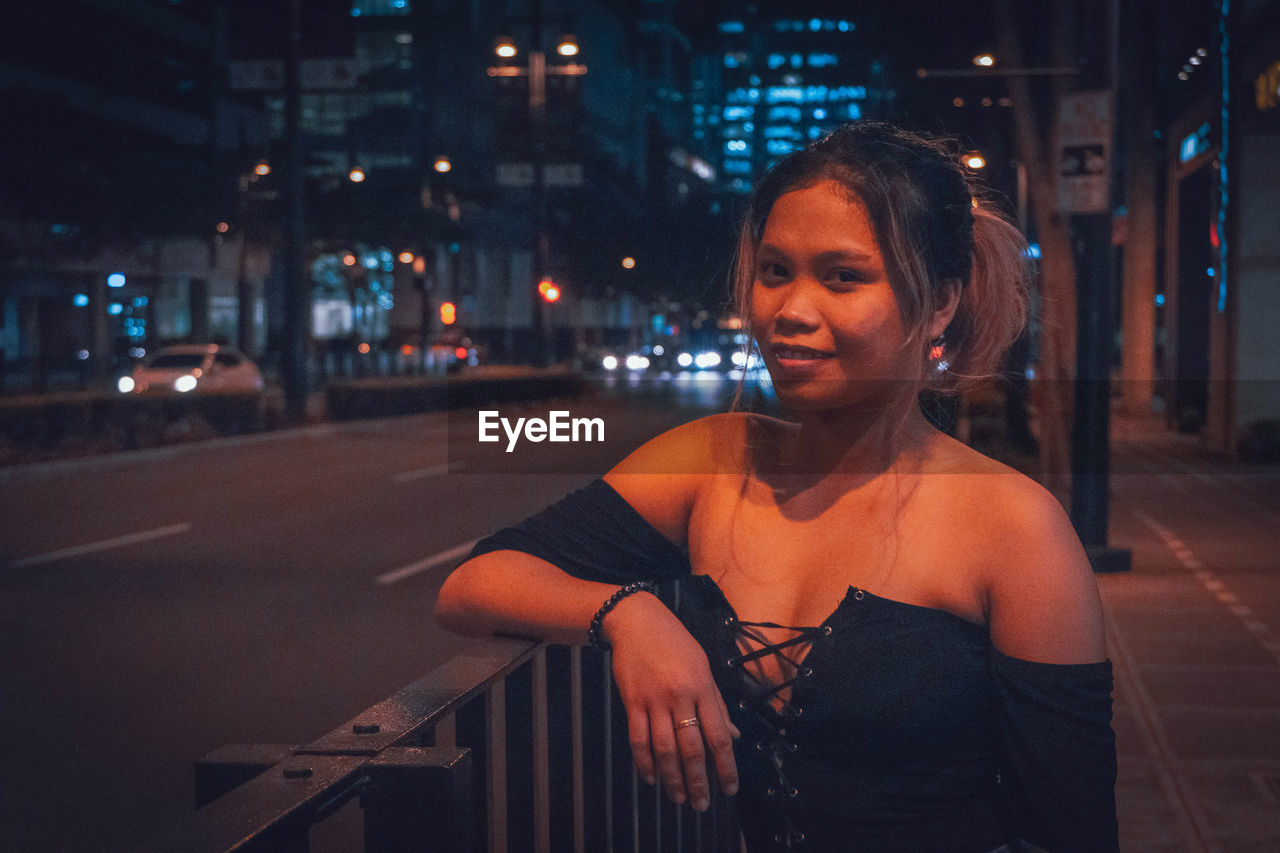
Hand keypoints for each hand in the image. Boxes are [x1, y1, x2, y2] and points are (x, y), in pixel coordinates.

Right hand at [603, 592, 739, 810]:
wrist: (636, 621)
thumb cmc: (675, 642)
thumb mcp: (703, 666)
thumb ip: (717, 704)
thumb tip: (733, 735)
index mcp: (703, 688)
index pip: (719, 735)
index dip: (726, 766)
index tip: (730, 788)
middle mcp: (680, 696)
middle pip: (691, 748)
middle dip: (698, 781)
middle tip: (701, 804)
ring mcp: (654, 700)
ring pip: (664, 749)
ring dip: (672, 778)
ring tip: (678, 798)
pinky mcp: (632, 701)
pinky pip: (638, 739)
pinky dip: (644, 763)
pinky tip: (651, 779)